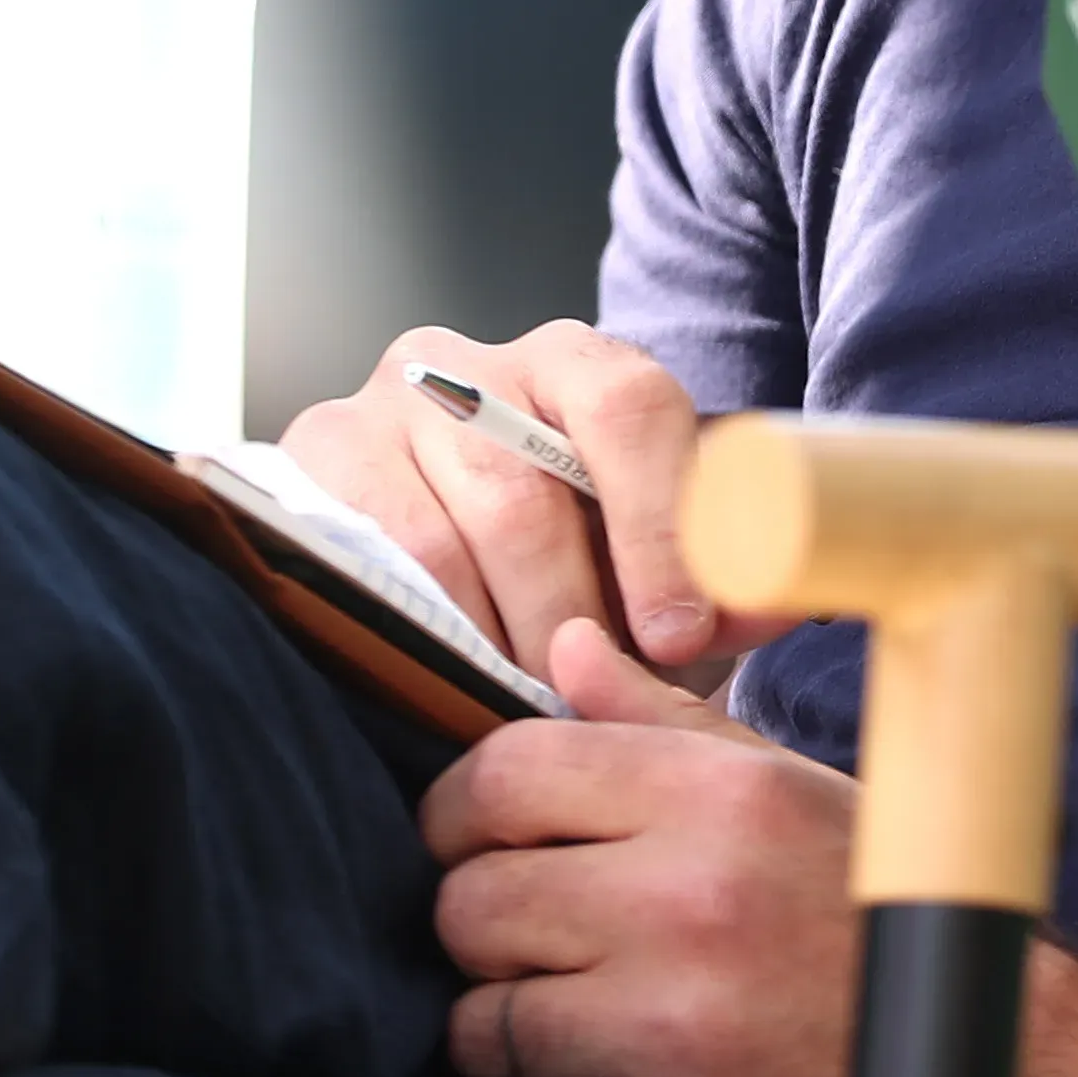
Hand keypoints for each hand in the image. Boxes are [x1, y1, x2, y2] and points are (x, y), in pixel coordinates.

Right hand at [279, 323, 787, 688]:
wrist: (428, 536)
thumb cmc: (571, 560)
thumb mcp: (654, 559)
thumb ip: (721, 576)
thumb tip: (769, 605)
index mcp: (574, 363)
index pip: (629, 410)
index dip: (659, 528)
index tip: (677, 635)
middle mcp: (467, 366)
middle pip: (525, 495)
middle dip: (569, 619)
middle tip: (594, 704)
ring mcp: (377, 409)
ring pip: (439, 543)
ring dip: (490, 645)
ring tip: (527, 714)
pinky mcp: (308, 462)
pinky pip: (359, 564)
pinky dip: (413, 637)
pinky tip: (446, 687)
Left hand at [423, 623, 864, 1076]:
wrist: (966, 1034)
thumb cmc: (858, 887)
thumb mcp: (772, 777)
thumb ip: (653, 715)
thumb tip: (565, 646)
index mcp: (712, 792)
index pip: (505, 774)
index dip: (460, 804)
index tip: (474, 827)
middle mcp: (687, 893)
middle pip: (475, 895)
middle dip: (477, 905)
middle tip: (521, 911)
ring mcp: (671, 1006)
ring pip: (483, 1001)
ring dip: (497, 996)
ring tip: (552, 981)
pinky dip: (529, 1068)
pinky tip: (582, 1041)